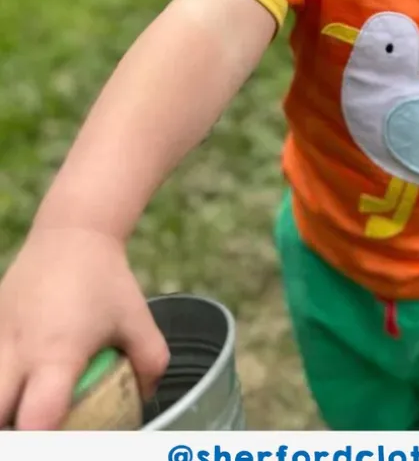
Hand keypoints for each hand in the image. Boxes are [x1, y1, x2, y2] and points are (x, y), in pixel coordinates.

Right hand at [0, 226, 168, 430]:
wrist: (70, 234)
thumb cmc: (106, 280)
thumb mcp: (138, 319)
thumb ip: (149, 362)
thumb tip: (144, 397)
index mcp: (57, 353)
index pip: (36, 416)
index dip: (42, 440)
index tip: (56, 438)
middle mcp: (17, 351)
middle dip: (14, 431)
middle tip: (39, 425)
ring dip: (6, 402)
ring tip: (29, 400)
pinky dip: (4, 377)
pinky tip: (21, 376)